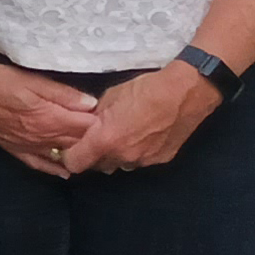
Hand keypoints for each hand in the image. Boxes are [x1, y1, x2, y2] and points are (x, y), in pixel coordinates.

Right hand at [0, 54, 101, 177]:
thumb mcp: (33, 80)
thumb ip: (63, 94)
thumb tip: (92, 104)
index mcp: (50, 119)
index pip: (85, 127)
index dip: (102, 124)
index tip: (114, 119)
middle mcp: (41, 138)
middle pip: (76, 143)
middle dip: (94, 140)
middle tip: (110, 137)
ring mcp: (27, 146)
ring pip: (60, 156)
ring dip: (77, 155)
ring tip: (94, 154)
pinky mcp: (14, 149)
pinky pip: (37, 163)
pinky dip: (52, 169)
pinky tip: (64, 172)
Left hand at [58, 65, 218, 175]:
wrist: (185, 92)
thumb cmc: (146, 89)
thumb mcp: (111, 96)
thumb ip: (96, 115)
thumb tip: (90, 123)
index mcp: (106, 140)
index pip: (75, 163)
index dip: (69, 156)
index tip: (71, 147)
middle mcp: (123, 156)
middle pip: (98, 166)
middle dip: (94, 154)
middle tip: (99, 137)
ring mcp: (143, 161)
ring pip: (120, 164)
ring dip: (117, 154)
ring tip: (125, 134)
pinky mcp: (161, 160)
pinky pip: (140, 161)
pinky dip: (137, 152)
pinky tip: (144, 136)